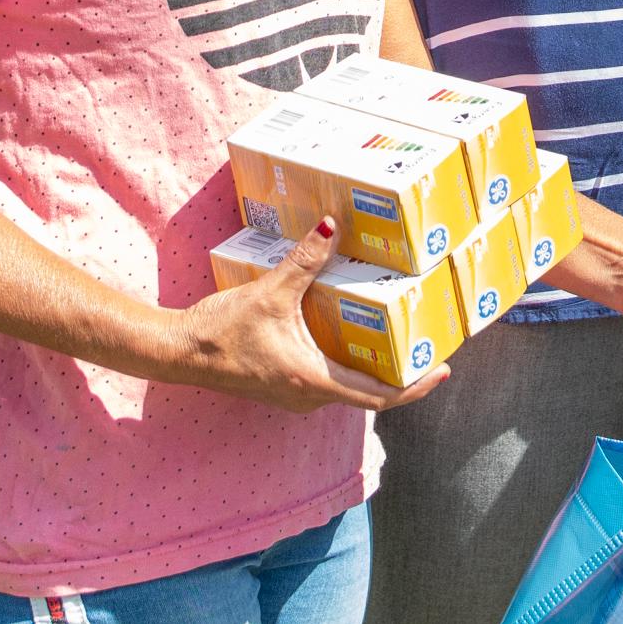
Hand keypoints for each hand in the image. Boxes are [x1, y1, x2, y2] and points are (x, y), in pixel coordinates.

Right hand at [164, 218, 449, 413]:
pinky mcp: (284, 387)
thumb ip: (304, 260)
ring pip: (348, 389)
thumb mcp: (270, 292)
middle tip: (426, 347)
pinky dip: (347, 365)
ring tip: (397, 340)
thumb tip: (331, 227)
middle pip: (370, 395)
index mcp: (314, 379)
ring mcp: (296, 395)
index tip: (441, 369)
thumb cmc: (222, 330)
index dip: (415, 386)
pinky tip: (351, 336)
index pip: (379, 396)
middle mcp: (309, 395)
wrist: (181, 353)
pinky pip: (327, 381)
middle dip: (401, 374)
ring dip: (373, 370)